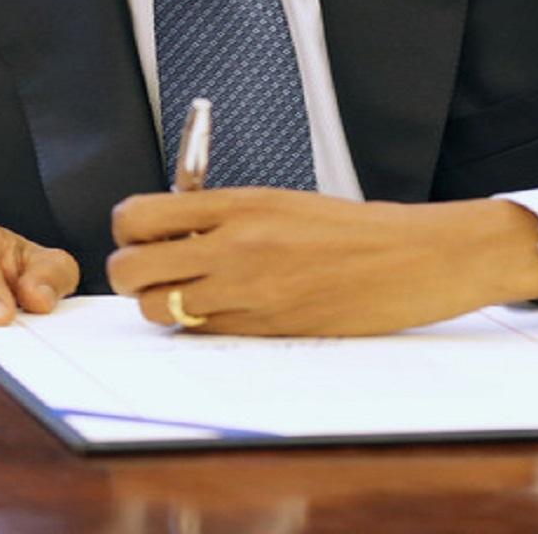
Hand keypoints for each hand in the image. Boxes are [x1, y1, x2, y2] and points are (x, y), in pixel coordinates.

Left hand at [105, 190, 537, 335]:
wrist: (412, 260)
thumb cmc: (351, 230)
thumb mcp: (282, 203)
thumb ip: (223, 215)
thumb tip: (168, 230)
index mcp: (239, 204)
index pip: (139, 217)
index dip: (126, 231)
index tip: (139, 235)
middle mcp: (235, 247)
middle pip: (132, 269)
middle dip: (130, 275)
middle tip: (152, 273)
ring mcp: (248, 293)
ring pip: (158, 311)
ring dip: (162, 306)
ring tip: (190, 295)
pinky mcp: (264, 330)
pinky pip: (201, 334)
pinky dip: (198, 327)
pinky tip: (225, 311)